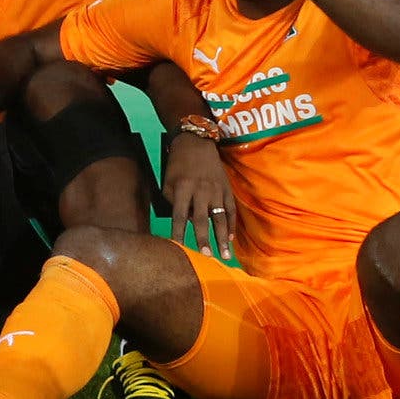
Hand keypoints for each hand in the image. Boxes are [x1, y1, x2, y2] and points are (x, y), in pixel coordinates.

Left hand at [161, 130, 235, 260]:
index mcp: (182, 187)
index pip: (179, 215)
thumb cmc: (178, 164)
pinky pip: (231, 210)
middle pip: (201, 219)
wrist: (197, 142)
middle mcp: (201, 190)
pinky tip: (230, 239)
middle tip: (205, 256)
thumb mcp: (167, 180)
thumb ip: (172, 201)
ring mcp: (216, 190)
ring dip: (222, 237)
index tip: (178, 248)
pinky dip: (231, 225)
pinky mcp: (227, 189)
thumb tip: (183, 222)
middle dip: (203, 238)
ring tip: (224, 255)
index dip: (178, 232)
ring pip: (219, 217)